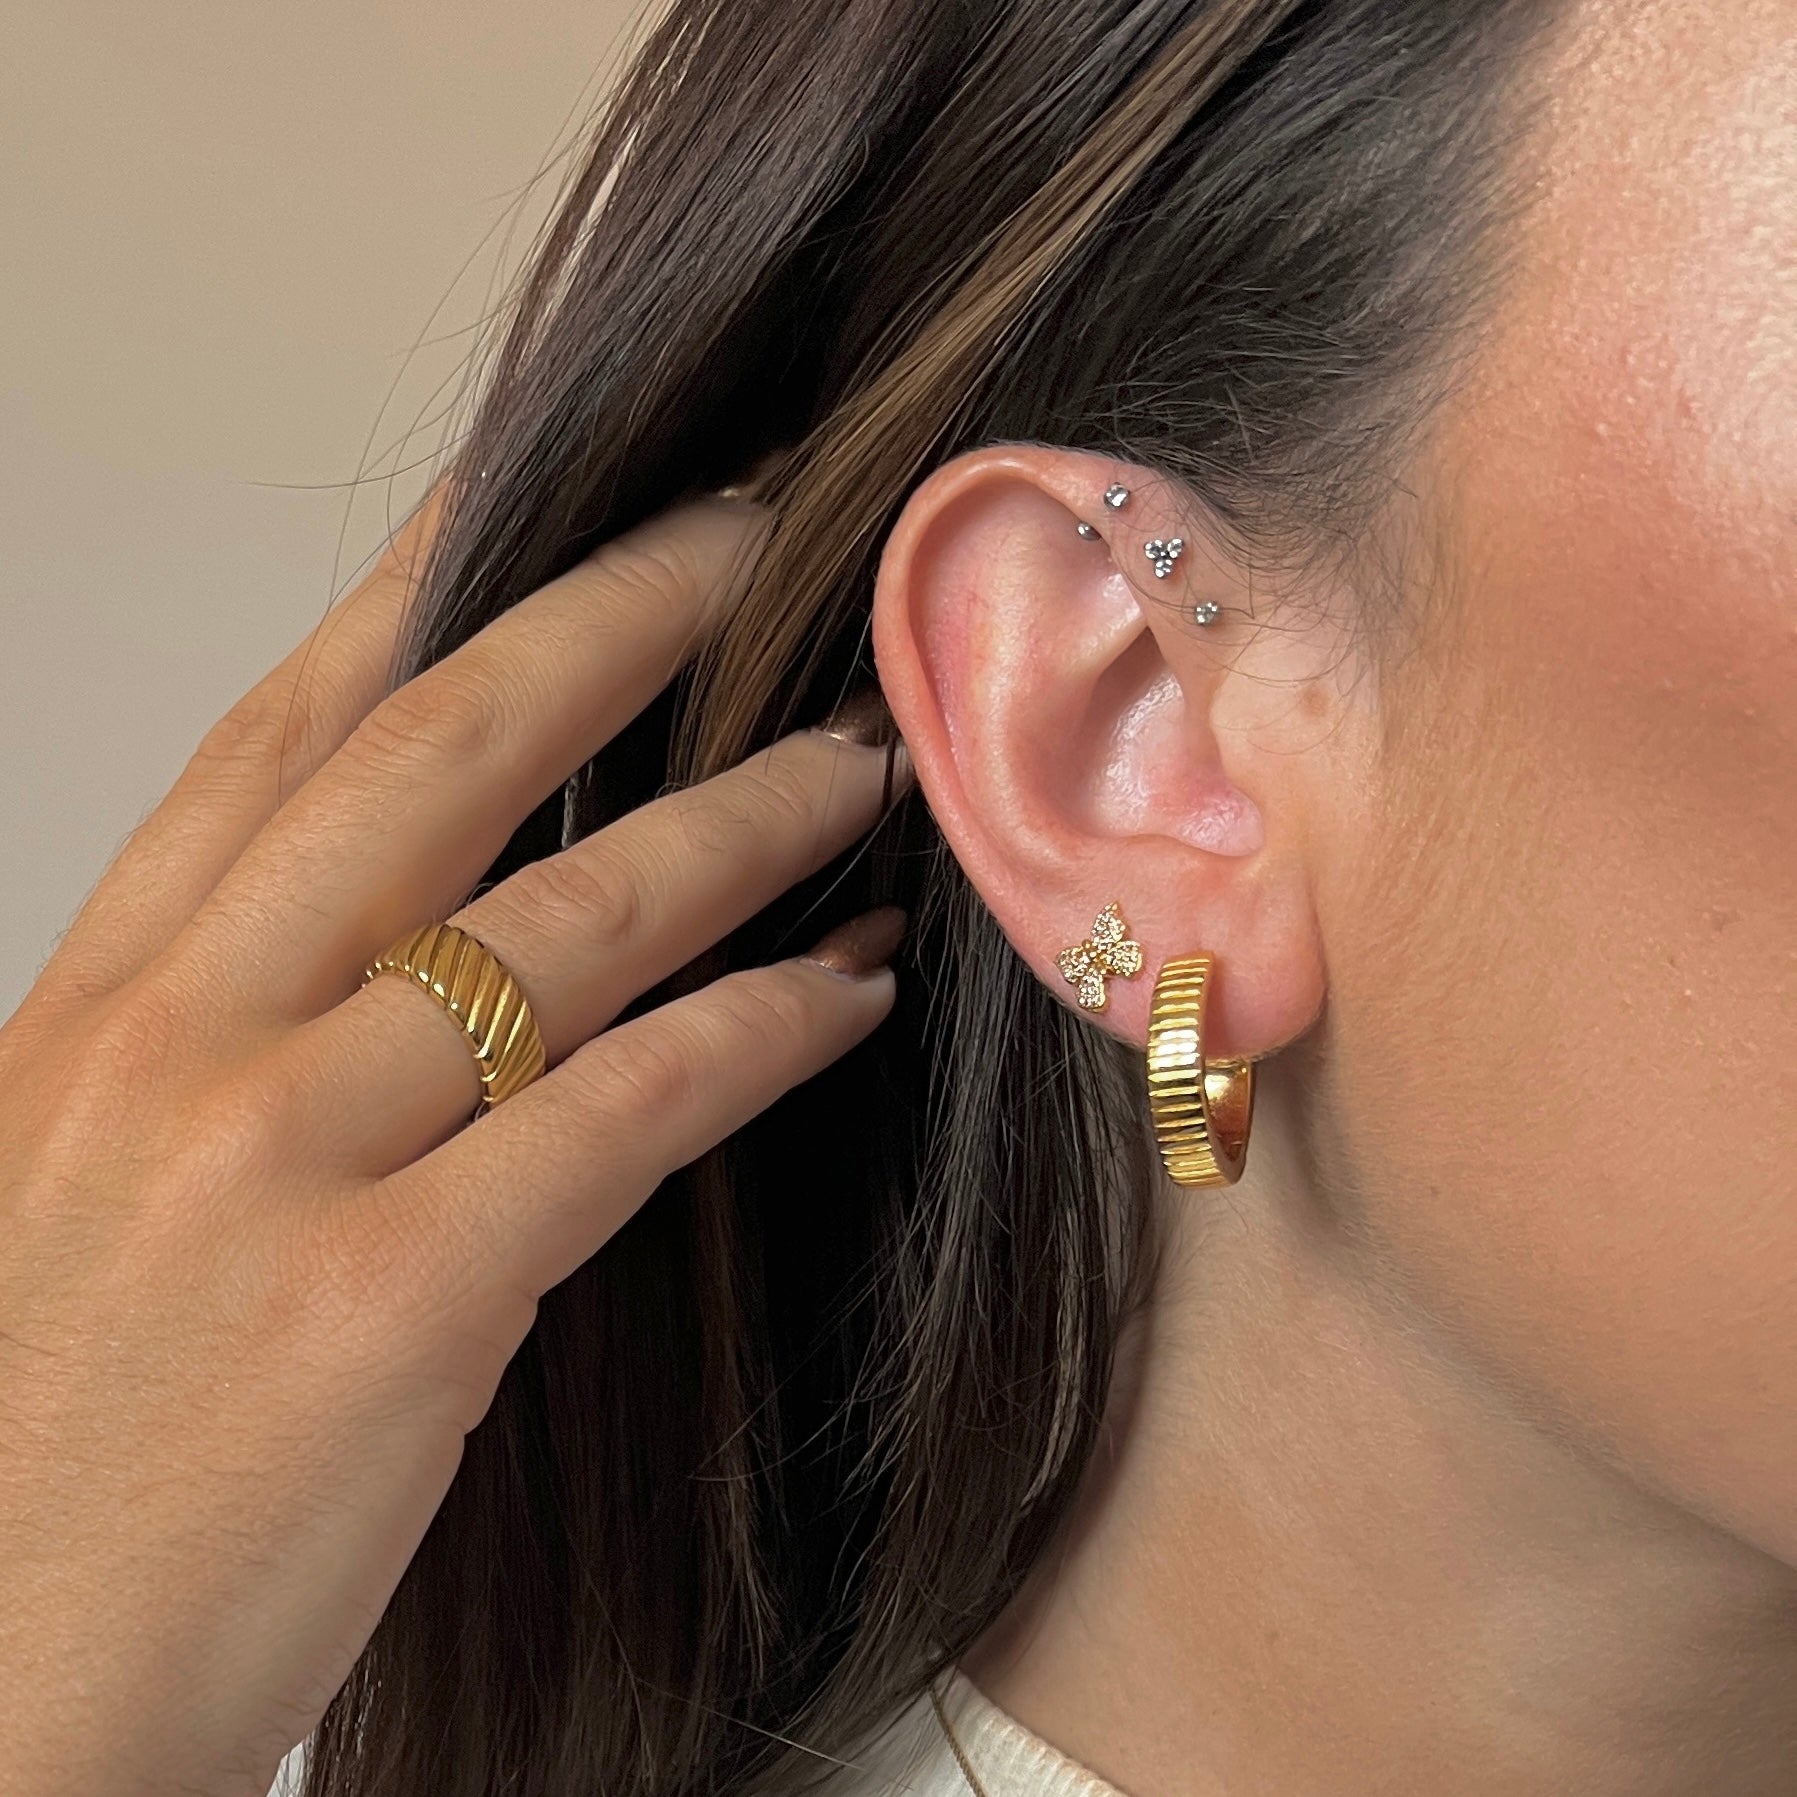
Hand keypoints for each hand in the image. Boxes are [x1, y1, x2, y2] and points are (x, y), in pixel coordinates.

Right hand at [0, 496, 907, 1796]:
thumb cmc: (48, 1452)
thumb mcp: (98, 1187)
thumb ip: (239, 1048)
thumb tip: (417, 954)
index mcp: (110, 1002)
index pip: (283, 733)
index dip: (417, 585)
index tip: (531, 485)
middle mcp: (187, 1040)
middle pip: (436, 758)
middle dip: (611, 620)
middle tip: (746, 536)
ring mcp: (281, 1160)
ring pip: (564, 916)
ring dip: (742, 816)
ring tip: (861, 762)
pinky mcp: (385, 1303)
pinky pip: (622, 1110)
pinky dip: (758, 1031)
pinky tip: (848, 988)